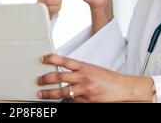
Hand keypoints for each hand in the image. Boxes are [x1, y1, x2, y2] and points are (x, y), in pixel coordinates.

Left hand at [37, 55, 154, 102]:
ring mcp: (84, 90)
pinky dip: (66, 100)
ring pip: (62, 92)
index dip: (51, 59)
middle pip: (59, 77)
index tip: (42, 59)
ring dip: (49, 93)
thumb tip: (64, 70)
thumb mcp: (92, 68)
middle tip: (38, 80)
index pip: (64, 60)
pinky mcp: (86, 101)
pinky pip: (72, 101)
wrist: (122, 88)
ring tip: (42, 93)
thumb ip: (78, 69)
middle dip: (46, 79)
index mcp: (84, 66)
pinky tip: (61, 100)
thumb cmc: (108, 78)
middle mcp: (83, 77)